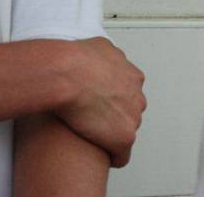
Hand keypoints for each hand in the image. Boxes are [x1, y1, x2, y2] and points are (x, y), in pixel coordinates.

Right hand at [55, 38, 146, 167]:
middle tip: (90, 119)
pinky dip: (112, 156)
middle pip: (129, 112)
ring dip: (110, 134)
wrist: (66, 75)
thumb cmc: (75, 60)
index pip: (128, 93)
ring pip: (124, 131)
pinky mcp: (124, 138)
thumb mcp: (98, 46)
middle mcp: (137, 96)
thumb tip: (99, 54)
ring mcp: (133, 118)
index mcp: (133, 77)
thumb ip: (105, 54)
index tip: (96, 102)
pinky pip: (122, 155)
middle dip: (113, 116)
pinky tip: (100, 156)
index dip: (110, 99)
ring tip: (90, 136)